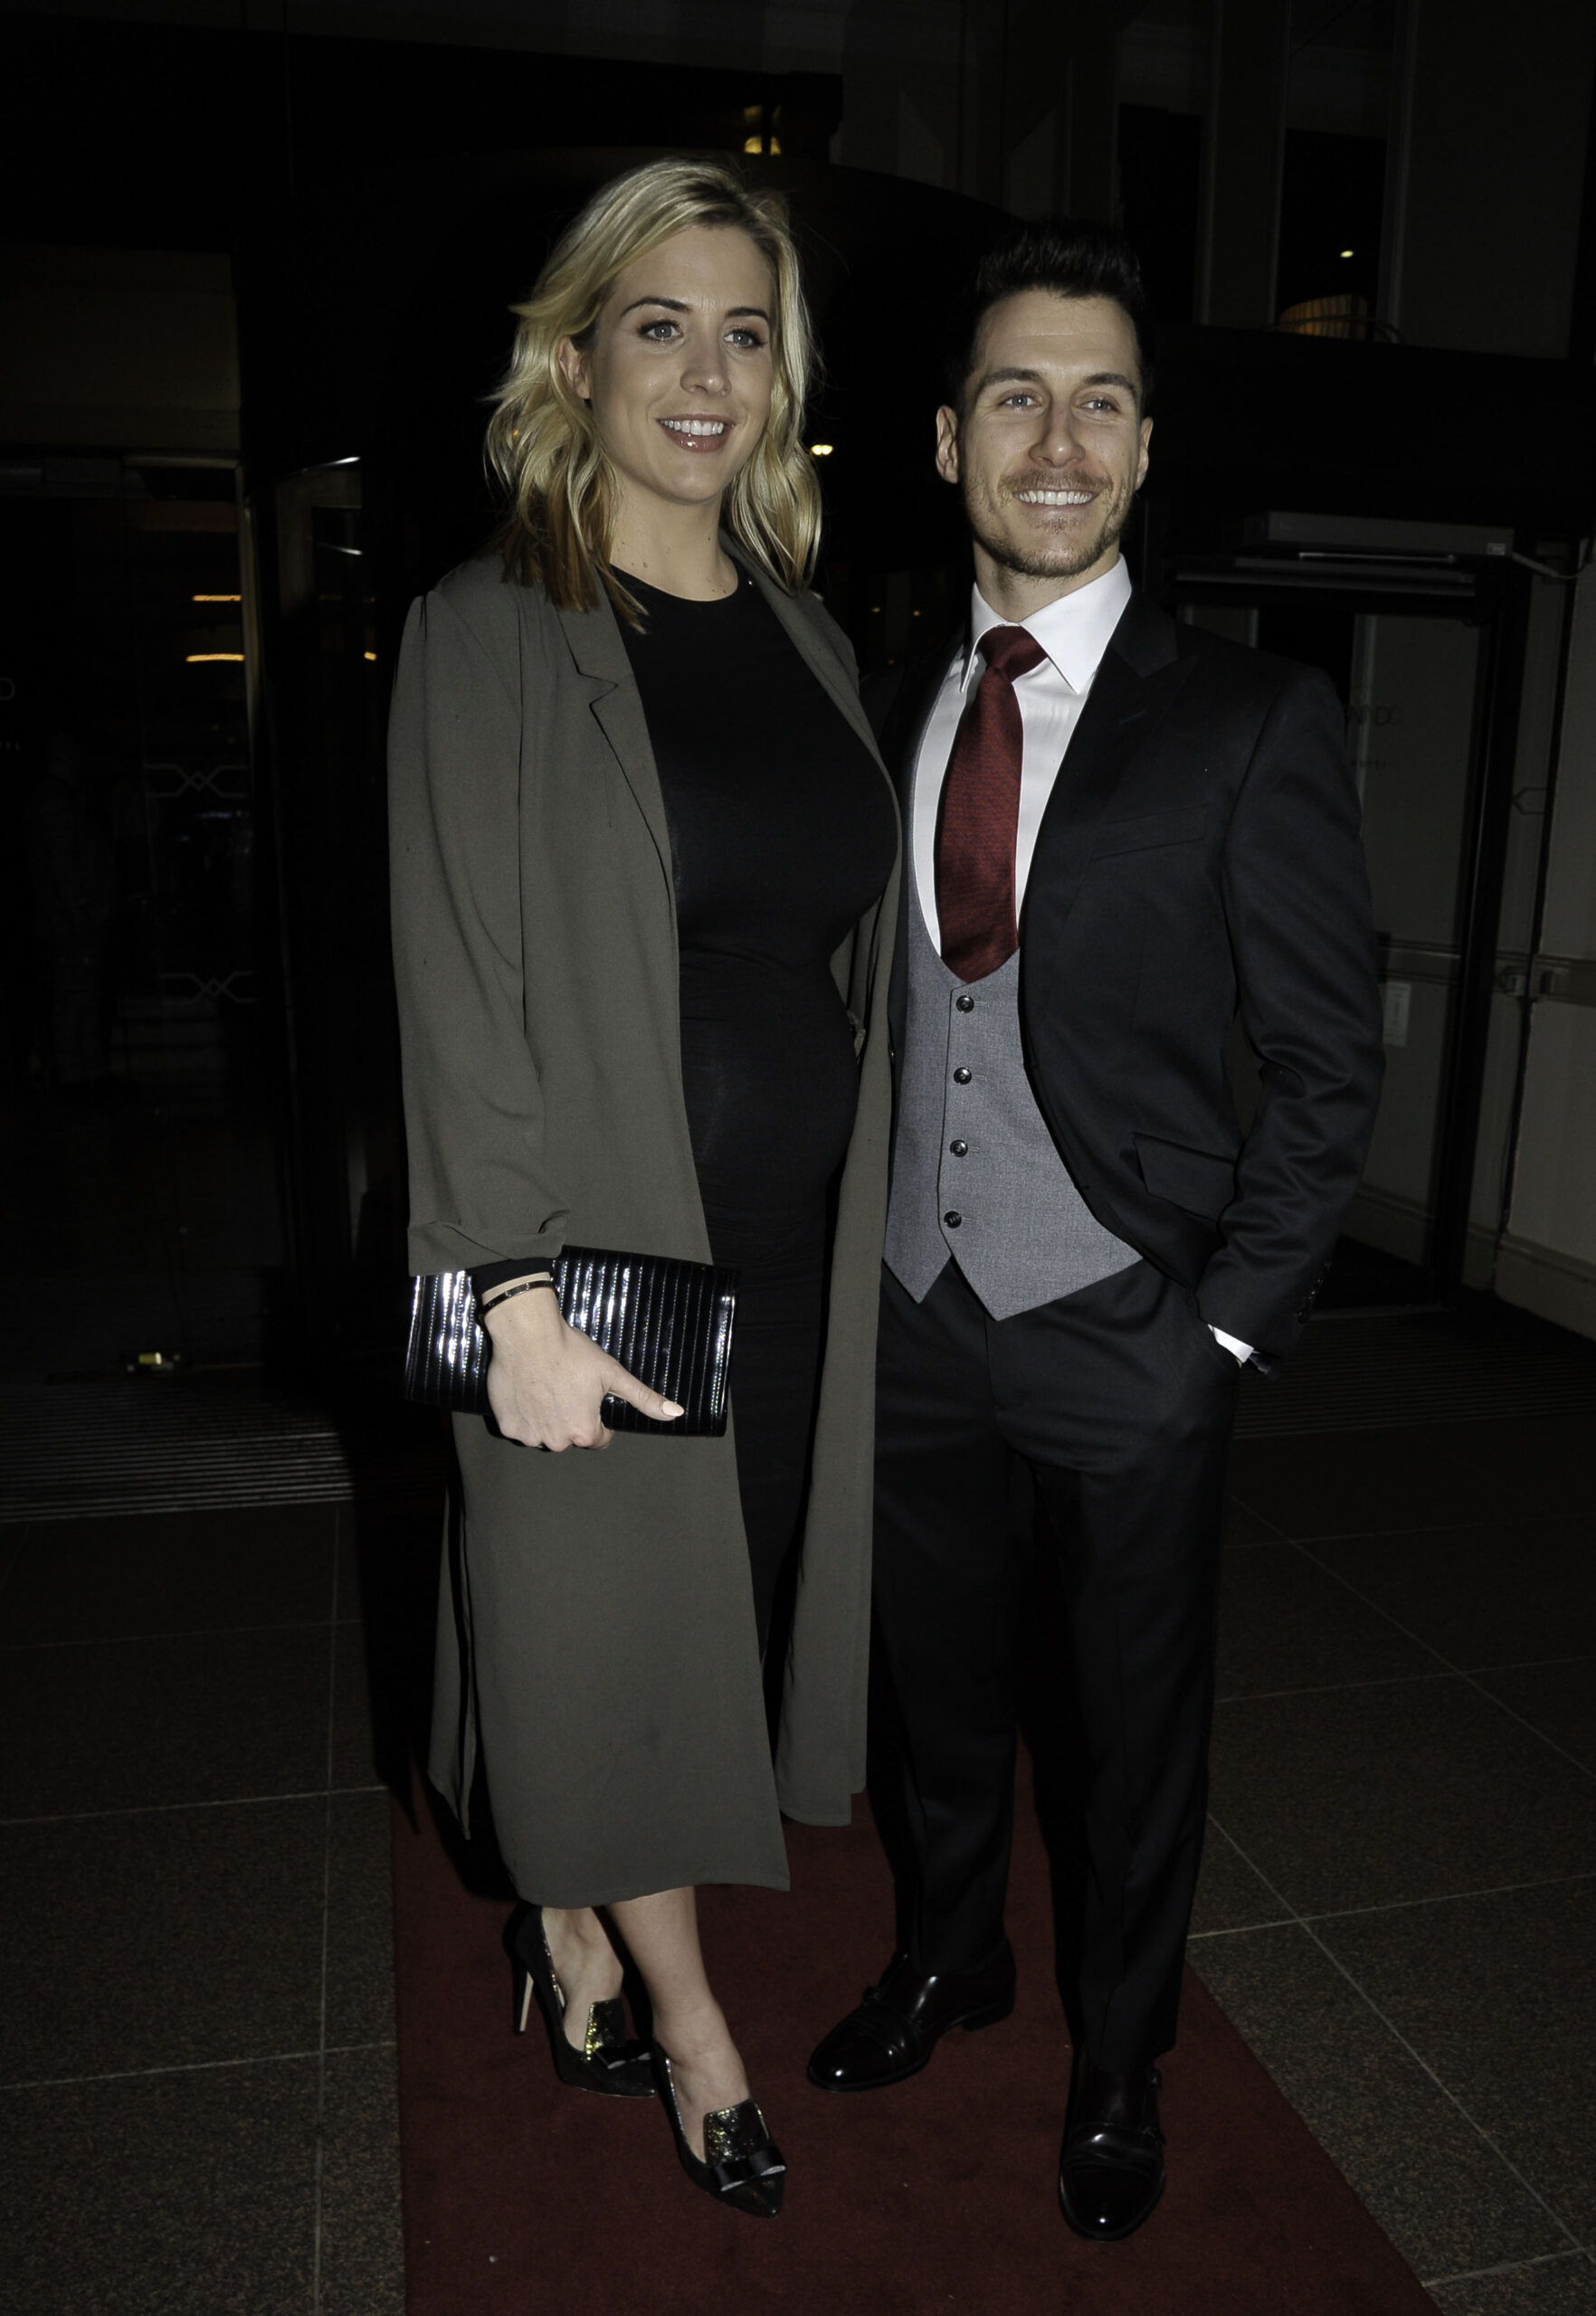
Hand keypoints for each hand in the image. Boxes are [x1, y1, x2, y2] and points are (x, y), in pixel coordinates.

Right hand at [482, 1282, 683, 1449]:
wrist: (527, 1335)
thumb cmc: (571, 1352)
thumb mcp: (612, 1374)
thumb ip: (643, 1398)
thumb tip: (675, 1413)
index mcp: (584, 1432)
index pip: (599, 1438)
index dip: (598, 1418)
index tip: (590, 1397)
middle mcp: (557, 1441)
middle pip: (571, 1437)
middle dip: (571, 1417)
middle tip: (567, 1387)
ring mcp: (530, 1436)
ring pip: (545, 1433)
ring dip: (547, 1418)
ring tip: (547, 1387)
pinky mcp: (508, 1426)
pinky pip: (522, 1427)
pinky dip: (525, 1414)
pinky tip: (529, 1390)